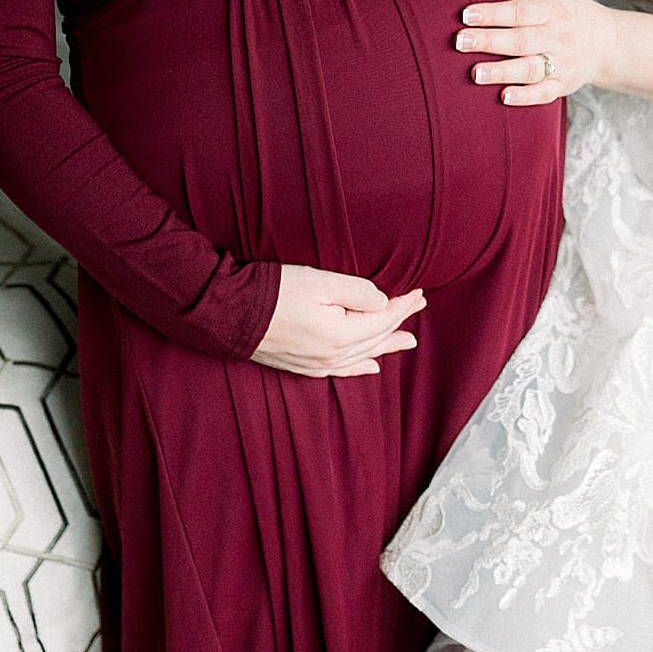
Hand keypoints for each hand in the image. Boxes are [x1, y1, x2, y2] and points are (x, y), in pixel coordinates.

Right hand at [252, 265, 425, 377]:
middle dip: (400, 320)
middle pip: (377, 336)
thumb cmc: (275, 292)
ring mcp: (318, 364)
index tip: (419, 292)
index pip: (383, 318)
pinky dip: (361, 366)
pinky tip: (373, 366)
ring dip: (387, 344)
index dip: (403, 304)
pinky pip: (342, 369)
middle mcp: (333, 356)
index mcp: (341, 335)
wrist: (233, 313)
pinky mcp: (303, 365)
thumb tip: (382, 302)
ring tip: (409, 340)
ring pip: (364, 354)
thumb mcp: (320, 282)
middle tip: (419, 306)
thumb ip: (357, 291)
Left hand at [455, 0, 613, 104]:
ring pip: (530, 69)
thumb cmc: (568, 8)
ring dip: (502, 72)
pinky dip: (525, 97)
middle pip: (522, 41)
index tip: (466, 14)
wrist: (605, 42)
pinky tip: (504, 97)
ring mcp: (562, 64)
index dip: (494, 13)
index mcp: (555, 10)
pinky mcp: (562, 85)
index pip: (521, 12)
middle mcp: (559, 37)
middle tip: (460, 42)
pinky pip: (544, 93)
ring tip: (475, 73)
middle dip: (490, 42)